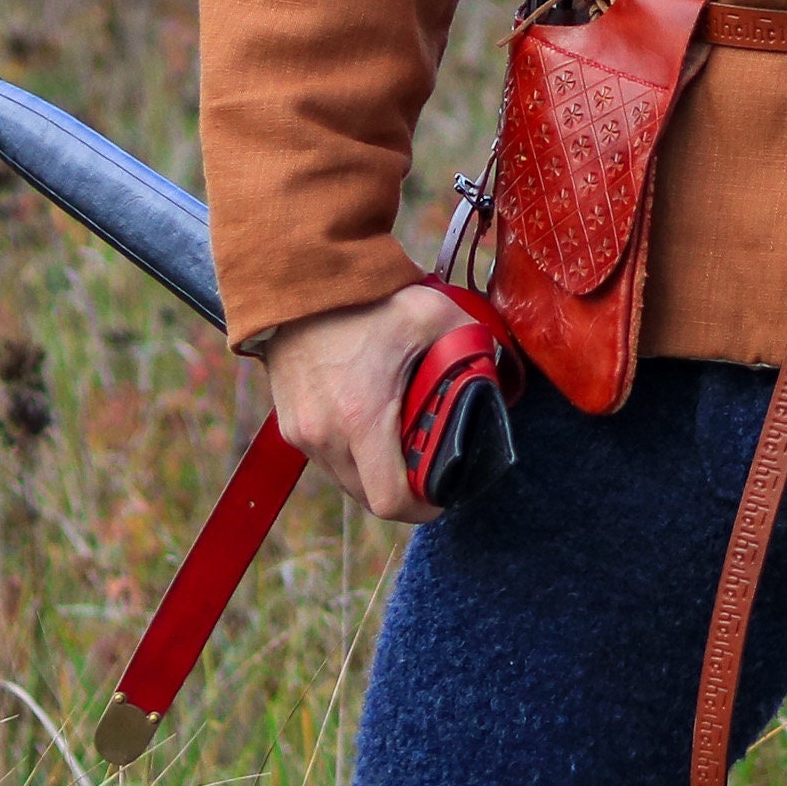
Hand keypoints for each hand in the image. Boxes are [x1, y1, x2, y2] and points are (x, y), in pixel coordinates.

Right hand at [265, 281, 473, 524]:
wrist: (302, 279)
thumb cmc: (368, 298)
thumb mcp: (431, 314)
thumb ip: (471, 345)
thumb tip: (497, 370)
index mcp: (361, 418)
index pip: (390, 501)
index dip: (422, 506)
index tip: (442, 493)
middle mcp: (325, 436)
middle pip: (369, 496)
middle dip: (402, 489)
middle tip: (427, 464)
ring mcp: (301, 434)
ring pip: (346, 480)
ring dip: (374, 472)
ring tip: (400, 440)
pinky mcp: (289, 425)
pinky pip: (326, 459)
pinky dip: (351, 453)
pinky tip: (370, 423)